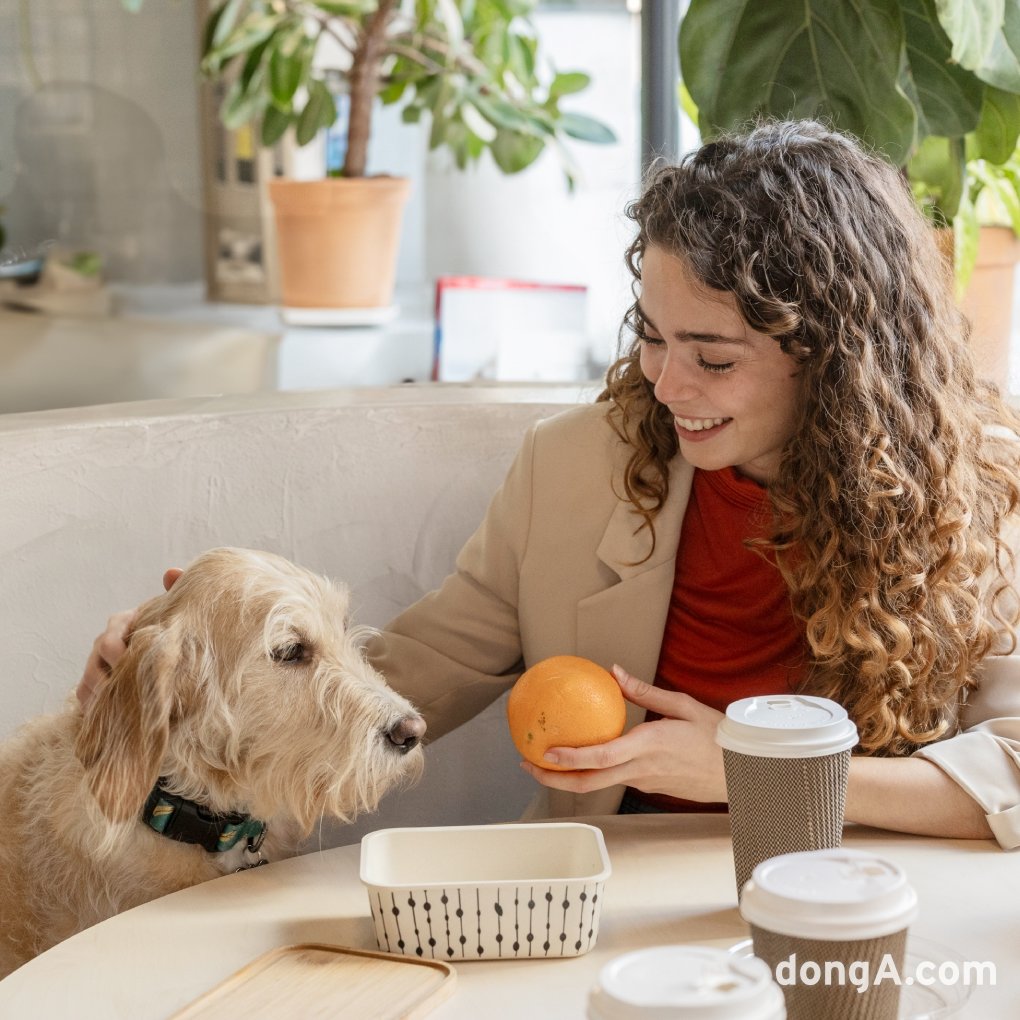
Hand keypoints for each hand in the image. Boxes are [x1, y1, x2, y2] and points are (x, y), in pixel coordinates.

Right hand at [75, 568, 182, 707]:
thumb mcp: (178, 610)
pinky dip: (96, 709)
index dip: (118, 653)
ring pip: (88, 683)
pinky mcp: (95, 686)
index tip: (129, 665)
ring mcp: (97, 665)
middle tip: (128, 696)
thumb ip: (177, 591)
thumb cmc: (173, 628)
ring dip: (103, 698)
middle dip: (109, 681)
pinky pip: (86, 699)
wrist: (173, 651)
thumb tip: (171, 573)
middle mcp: (106, 643)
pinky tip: (112, 720)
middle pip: (94, 664)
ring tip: (121, 713)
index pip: (111, 636)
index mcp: (124, 622)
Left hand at [519, 665, 726, 803]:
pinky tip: (583, 758)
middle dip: (554, 778)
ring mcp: (644, 781)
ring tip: (545, 761)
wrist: (744, 771)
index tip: (544, 753)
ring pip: (599, 785)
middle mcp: (641, 769)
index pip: (601, 758)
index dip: (570, 759)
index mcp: (648, 746)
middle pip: (590, 783)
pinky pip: (615, 780)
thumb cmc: (717, 736)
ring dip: (569, 777)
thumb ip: (645, 691)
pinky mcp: (649, 785)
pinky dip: (592, 773)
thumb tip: (615, 672)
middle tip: (528, 765)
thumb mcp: (682, 705)